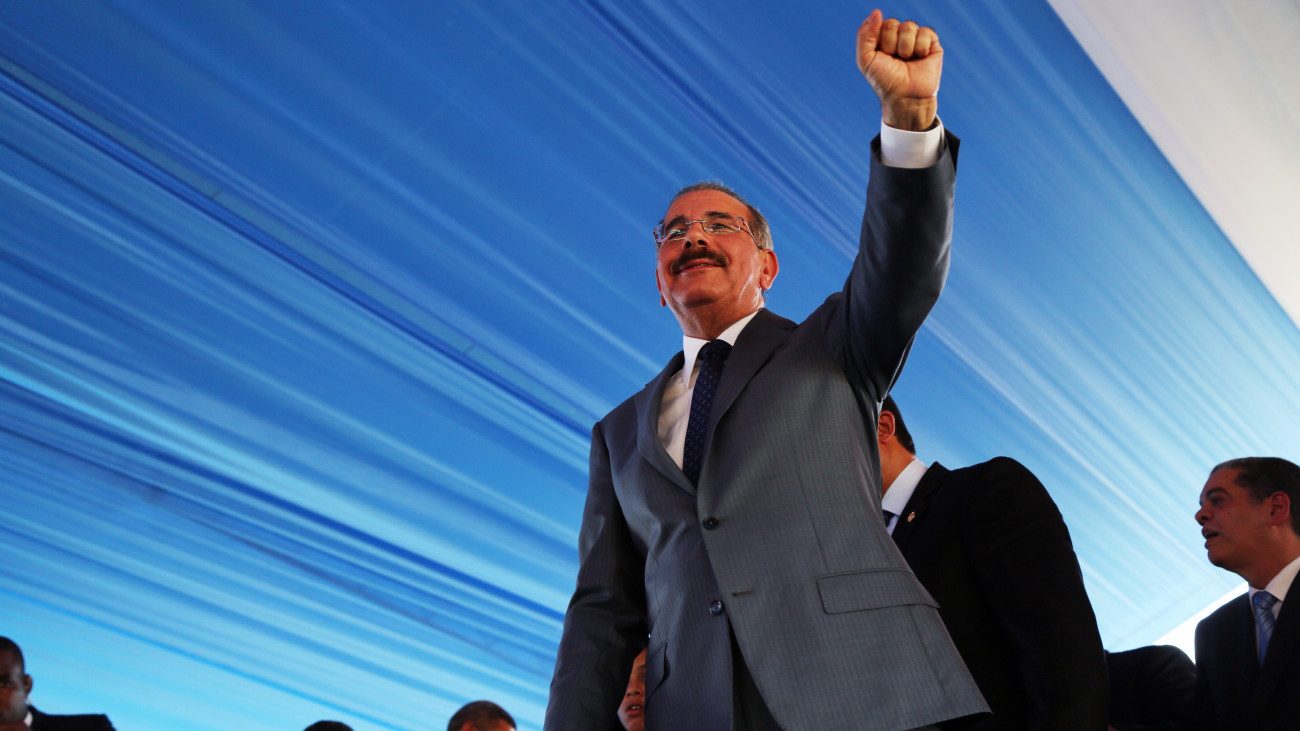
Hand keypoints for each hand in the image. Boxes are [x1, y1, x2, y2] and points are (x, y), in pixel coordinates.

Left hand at [856, 9, 941, 130]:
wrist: (905, 97)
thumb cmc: (884, 80)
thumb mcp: (866, 59)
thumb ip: (865, 35)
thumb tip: (877, 11)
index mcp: (882, 37)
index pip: (880, 24)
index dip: (881, 42)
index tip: (883, 57)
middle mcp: (898, 35)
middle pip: (893, 24)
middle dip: (892, 45)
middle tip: (895, 60)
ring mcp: (915, 38)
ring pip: (909, 27)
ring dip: (906, 48)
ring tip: (907, 61)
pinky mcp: (931, 43)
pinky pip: (925, 32)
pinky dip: (920, 48)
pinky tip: (920, 58)